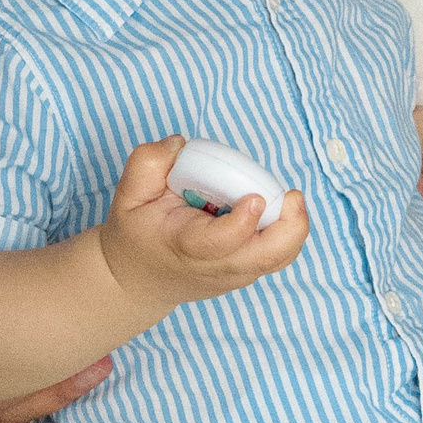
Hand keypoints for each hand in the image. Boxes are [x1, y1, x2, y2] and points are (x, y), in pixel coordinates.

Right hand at [97, 138, 307, 312]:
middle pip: (266, 258)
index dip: (242, 223)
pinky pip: (280, 255)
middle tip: (294, 196)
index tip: (254, 198)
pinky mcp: (248, 271)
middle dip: (290, 229)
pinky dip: (288, 231)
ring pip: (280, 258)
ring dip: (293, 228)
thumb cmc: (139, 233)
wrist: (141, 278)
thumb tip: (181, 145)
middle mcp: (216, 265)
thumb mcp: (128, 196)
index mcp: (185, 245)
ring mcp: (236, 273)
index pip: (220, 242)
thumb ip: (148, 163)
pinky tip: (279, 207)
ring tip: (291, 199)